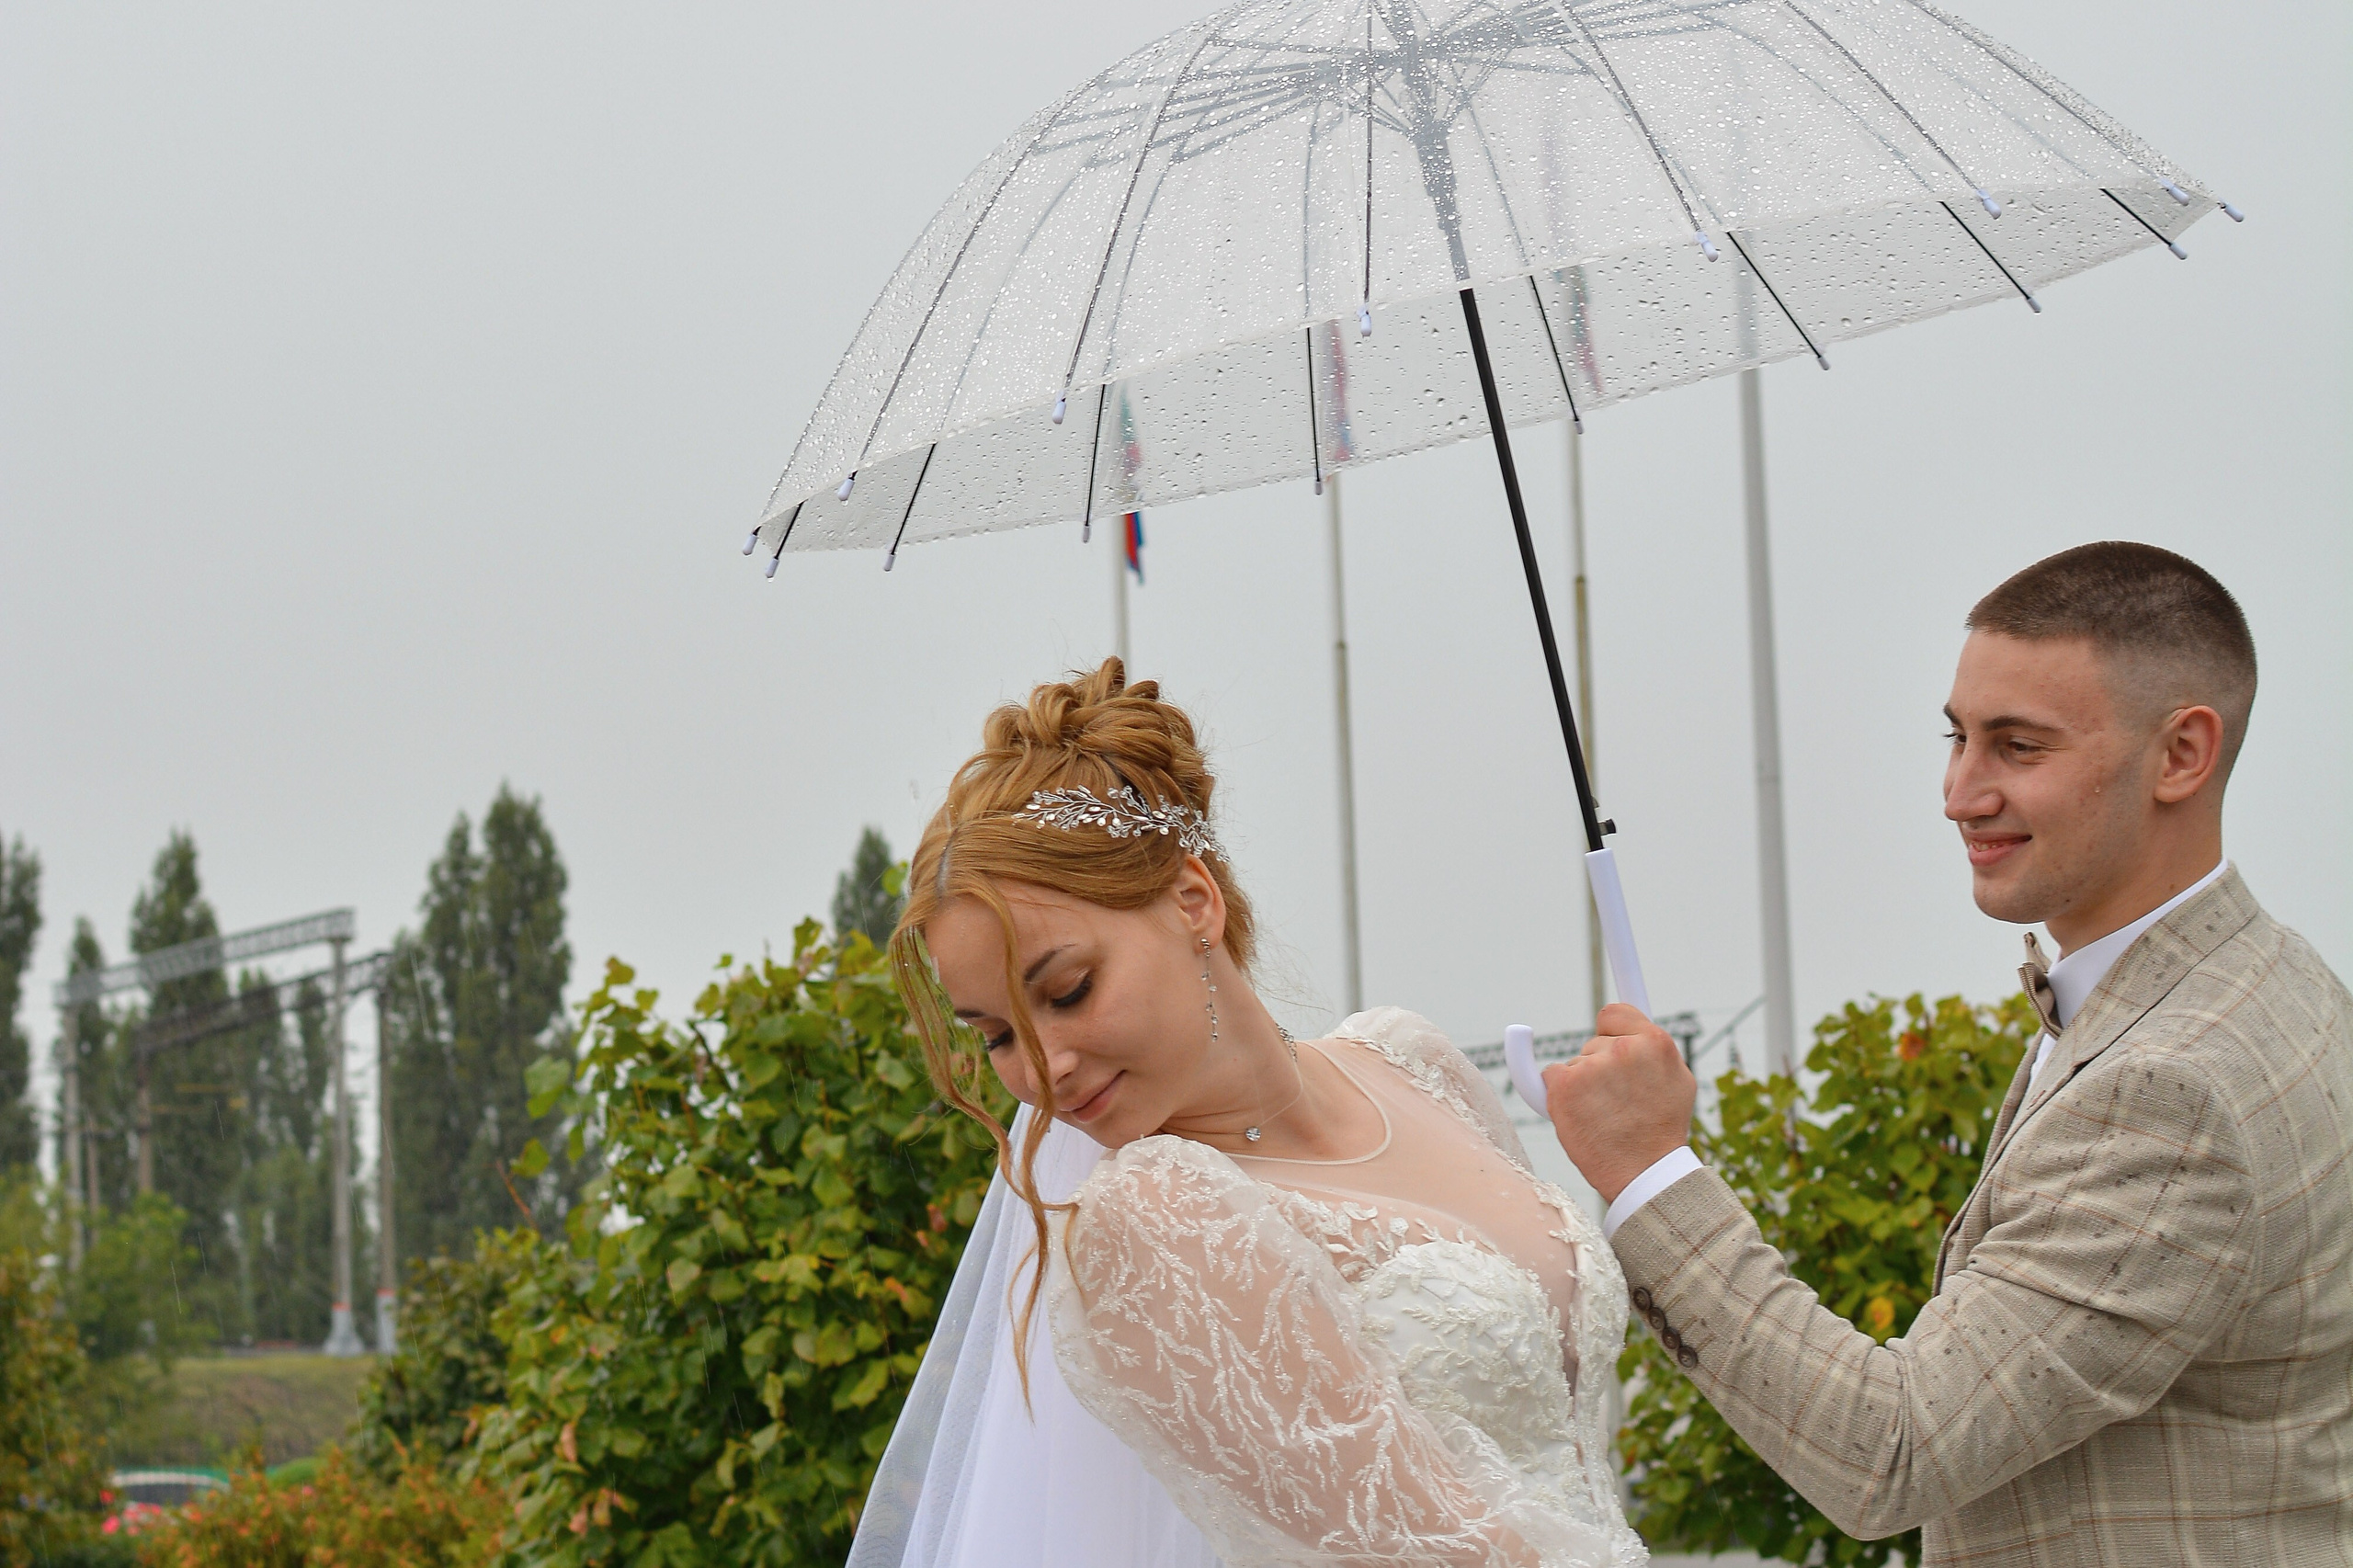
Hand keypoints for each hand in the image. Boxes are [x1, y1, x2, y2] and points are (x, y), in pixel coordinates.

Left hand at [1542, 1002, 1696, 1203]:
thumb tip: (1637, 1020)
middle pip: (1594, 1042)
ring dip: (1582, 1084)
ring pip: (1575, 1063)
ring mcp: (1591, 1066)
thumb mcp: (1677, 1080)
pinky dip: (1559, 1094)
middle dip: (1600, 1066)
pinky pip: (1550, 1075)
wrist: (1644, 1174)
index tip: (1608, 1041)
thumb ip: (1654, 1048)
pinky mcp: (1564, 1086)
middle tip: (1618, 1102)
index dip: (1611, 1031)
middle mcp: (1623, 1049)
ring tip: (1605, 1116)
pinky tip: (1579, 1115)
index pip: (1615, 1013)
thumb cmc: (1660, 1131)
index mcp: (1655, 1042)